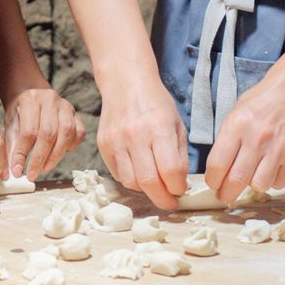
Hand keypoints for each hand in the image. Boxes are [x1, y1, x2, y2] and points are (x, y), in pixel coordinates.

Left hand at [3, 86, 84, 180]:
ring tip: (44, 168)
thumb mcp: (10, 123)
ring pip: (66, 133)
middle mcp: (50, 100)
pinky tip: (60, 154)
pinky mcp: (76, 114)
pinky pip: (79, 132)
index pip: (29, 131)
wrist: (30, 91)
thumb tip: (13, 171)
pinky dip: (71, 146)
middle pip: (49, 133)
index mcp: (30, 100)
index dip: (23, 154)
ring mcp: (65, 106)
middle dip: (40, 158)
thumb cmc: (19, 111)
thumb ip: (11, 146)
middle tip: (32, 174)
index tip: (17, 171)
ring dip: (56, 155)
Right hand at [97, 79, 188, 211]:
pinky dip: (131, 180)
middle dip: (163, 199)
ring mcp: (116, 141)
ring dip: (146, 190)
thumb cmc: (156, 103)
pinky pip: (117, 174)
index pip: (171, 170)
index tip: (181, 190)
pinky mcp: (103, 145)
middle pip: (149, 182)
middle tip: (170, 202)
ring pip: (131, 182)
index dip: (178, 187)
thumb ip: (179, 155)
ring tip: (155, 185)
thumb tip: (179, 184)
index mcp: (159, 127)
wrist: (125, 82)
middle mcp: (135, 135)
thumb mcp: (177, 124)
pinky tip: (139, 172)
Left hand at [204, 73, 284, 205]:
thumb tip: (216, 172)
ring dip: (253, 184)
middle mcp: (258, 138)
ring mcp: (279, 148)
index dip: (213, 180)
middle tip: (225, 196)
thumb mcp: (234, 115)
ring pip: (259, 185)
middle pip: (237, 180)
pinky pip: (279, 183)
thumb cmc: (259, 105)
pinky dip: (273, 180)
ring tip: (253, 174)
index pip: (218, 164)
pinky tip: (271, 168)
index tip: (213, 183)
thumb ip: (226, 142)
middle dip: (227, 193)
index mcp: (237, 125)